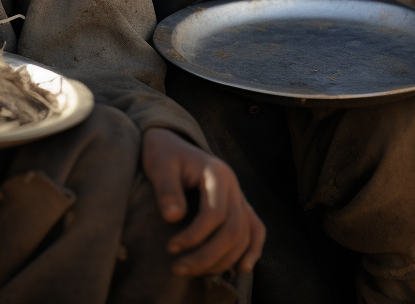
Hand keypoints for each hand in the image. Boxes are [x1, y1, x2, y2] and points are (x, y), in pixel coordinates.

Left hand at [141, 127, 264, 275]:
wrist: (171, 143)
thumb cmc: (164, 154)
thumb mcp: (159, 165)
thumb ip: (166, 189)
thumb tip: (173, 218)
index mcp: (217, 173)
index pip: (214, 214)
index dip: (194, 237)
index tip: (170, 248)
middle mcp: (234, 186)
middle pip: (233, 230)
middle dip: (207, 256)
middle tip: (178, 269)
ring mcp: (239, 196)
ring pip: (244, 236)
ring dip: (222, 261)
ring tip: (192, 271)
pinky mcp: (239, 205)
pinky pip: (255, 230)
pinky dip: (252, 251)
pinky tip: (240, 269)